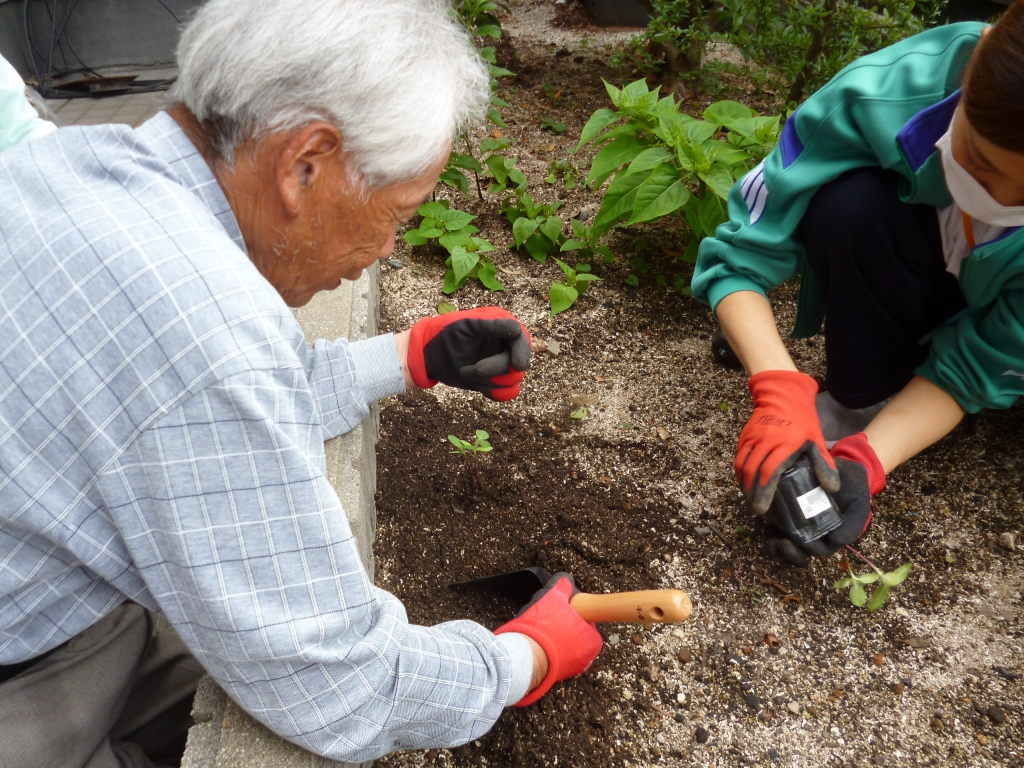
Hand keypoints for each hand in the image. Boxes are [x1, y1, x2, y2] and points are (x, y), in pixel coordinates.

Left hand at [407, 307, 530, 400]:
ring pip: (512, 381)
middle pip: (518, 365)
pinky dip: (496, 393)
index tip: (516, 365)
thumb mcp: (467, 325)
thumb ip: (492, 325)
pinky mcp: (492, 382)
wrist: (428, 355)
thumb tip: (517, 329)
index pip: (522, 341)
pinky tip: (479, 386)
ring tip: (468, 372)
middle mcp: (504, 347)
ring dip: (491, 380)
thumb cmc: (445, 333)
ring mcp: (498, 365)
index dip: (522, 353)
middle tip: (476, 369)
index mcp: (501, 327)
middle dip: (498, 369)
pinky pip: (506, 393)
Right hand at [494, 572, 601, 705]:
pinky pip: (551, 656)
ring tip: (538, 628)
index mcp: (593, 640)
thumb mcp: (553, 598)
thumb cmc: (545, 628)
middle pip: (573, 632)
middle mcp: (586, 658)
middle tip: (546, 616)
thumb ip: (562, 587)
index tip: (559, 609)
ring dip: (550, 636)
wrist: (527, 657)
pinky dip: (544, 649)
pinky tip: (534, 641)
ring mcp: (570, 669)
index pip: (585, 620)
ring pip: (561, 644)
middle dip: (559, 623)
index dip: (571, 611)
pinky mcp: (554, 675)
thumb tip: (565, 580)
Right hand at [736, 370, 837, 513]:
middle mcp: (766, 441)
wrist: (784, 395)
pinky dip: (739, 471)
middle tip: (754, 509)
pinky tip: (744, 481)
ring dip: (743, 484)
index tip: (762, 507)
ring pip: (742, 464)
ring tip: (748, 498)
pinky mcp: (745, 435)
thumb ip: (823, 464)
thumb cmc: (802, 420)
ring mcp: (753, 437)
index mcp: (785, 444)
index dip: (765, 491)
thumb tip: (832, 488)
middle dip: (751, 493)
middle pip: (753, 471)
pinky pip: (738, 456)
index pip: (770, 471)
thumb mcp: (816, 441)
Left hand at [766, 432, 885, 565]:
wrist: (843, 466)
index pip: (818, 550)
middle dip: (789, 553)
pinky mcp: (785, 510)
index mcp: (830, 535)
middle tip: (782, 543)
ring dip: (776, 547)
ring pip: (785, 544)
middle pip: (799, 553)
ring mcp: (798, 522)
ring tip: (772, 540)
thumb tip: (837, 541)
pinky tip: (766, 523)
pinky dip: (769, 530)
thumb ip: (853, 525)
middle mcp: (813, 532)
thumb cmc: (854, 488)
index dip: (808, 551)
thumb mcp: (858, 506)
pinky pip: (775, 526)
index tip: (800, 542)